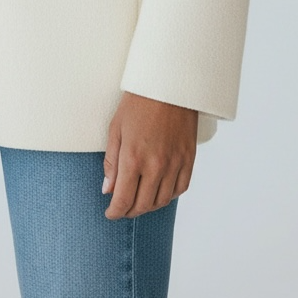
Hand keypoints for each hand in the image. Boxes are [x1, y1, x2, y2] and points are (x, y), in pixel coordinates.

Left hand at [102, 92, 197, 218]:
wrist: (168, 84)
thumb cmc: (138, 103)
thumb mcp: (116, 129)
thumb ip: (111, 162)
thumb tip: (108, 190)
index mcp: (133, 158)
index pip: (123, 200)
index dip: (115, 212)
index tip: (110, 213)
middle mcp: (155, 166)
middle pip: (142, 205)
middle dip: (129, 211)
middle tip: (122, 208)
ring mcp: (175, 163)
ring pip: (162, 201)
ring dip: (148, 205)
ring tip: (139, 200)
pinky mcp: (189, 159)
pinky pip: (180, 188)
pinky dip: (169, 195)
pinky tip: (160, 190)